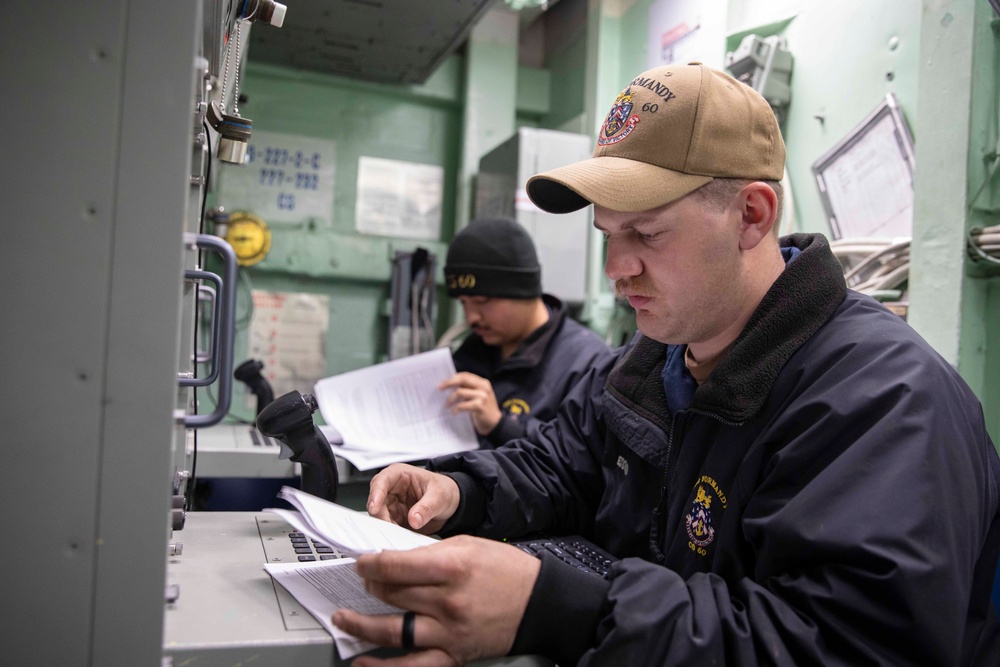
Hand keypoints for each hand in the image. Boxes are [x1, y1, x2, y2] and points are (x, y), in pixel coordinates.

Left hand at [332, 535, 540, 666]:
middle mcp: (447, 601)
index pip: (396, 566)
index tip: (362, 563)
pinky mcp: (454, 654)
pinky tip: (363, 662)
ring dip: (362, 624)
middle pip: (392, 594)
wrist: (540, 603)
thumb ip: (431, 554)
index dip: (371, 564)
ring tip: (343, 618)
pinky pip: (413, 665)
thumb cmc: (508, 571)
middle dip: (370, 587)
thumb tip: (396, 561)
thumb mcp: (470, 546)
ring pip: (393, 630)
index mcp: (452, 567)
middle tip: (361, 582)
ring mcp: (449, 631)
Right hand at [367, 464, 460, 533]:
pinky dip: (392, 533)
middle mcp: (392, 488)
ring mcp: (392, 504)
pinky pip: (388, 526)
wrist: (452, 502)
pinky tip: (400, 537)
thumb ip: (426, 507)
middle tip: (390, 528)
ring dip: (386, 526)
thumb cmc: (445, 489)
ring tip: (398, 534)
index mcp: (400, 474)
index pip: (381, 482)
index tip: (375, 508)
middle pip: (376, 502)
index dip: (375, 495)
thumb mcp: (439, 496)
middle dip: (381, 516)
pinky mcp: (395, 518)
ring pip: (379, 516)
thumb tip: (413, 520)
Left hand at [439, 372, 502, 435]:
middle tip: (439, 388)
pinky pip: (462, 405)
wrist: (495, 423)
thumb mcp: (479, 396)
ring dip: (450, 399)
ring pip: (460, 392)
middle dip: (449, 383)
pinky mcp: (480, 406)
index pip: (466, 375)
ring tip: (447, 405)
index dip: (453, 377)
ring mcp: (482, 396)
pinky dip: (456, 408)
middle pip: (463, 380)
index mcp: (483, 383)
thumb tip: (450, 386)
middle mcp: (484, 387)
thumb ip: (469, 390)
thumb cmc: (484, 410)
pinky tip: (454, 412)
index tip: (443, 382)